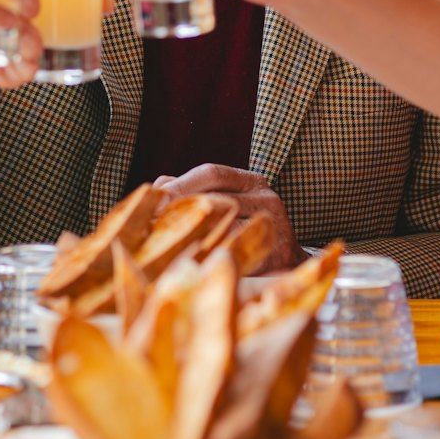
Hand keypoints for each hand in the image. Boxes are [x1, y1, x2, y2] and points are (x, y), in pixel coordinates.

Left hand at [154, 163, 305, 271]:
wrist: (290, 265)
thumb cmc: (249, 230)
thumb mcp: (229, 203)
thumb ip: (196, 192)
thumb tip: (158, 186)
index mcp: (251, 181)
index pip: (212, 173)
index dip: (180, 185)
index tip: (151, 198)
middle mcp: (266, 197)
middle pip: (216, 197)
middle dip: (179, 209)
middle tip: (148, 223)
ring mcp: (274, 225)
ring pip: (224, 227)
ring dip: (189, 237)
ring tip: (159, 245)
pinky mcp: (276, 254)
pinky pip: (236, 254)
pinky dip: (209, 258)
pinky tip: (185, 265)